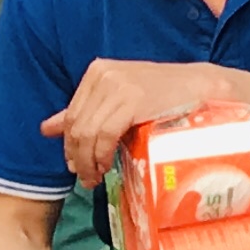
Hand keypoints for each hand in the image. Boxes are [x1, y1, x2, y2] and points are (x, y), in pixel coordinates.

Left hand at [43, 57, 234, 187]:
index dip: (70, 145)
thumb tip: (46, 128)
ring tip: (95, 178)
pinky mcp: (131, 100)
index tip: (77, 165)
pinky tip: (107, 166)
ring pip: (87, 133)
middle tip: (86, 178)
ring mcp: (117, 85)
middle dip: (77, 157)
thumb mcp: (120, 100)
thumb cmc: (164, 96)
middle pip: (77, 126)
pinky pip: (104, 135)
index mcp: (97, 71)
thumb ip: (87, 112)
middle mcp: (103, 74)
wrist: (203, 89)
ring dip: (87, 162)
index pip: (72, 115)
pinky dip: (101, 155)